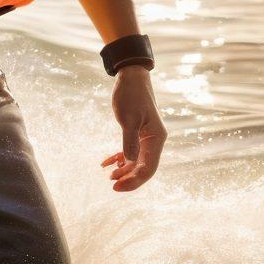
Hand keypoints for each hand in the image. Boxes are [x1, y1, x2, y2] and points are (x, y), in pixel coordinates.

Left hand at [101, 66, 166, 191]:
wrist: (131, 77)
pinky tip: (107, 163)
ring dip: (124, 170)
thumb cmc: (131, 95)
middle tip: (112, 185)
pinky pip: (130, 151)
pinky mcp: (137, 133)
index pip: (148, 168)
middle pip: (143, 167)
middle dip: (129, 178)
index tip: (117, 187)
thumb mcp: (128, 118)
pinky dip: (119, 158)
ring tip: (109, 176)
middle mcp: (154, 141)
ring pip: (136, 161)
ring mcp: (146, 138)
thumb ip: (129, 140)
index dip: (134, 180)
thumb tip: (128, 161)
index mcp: (156, 139)